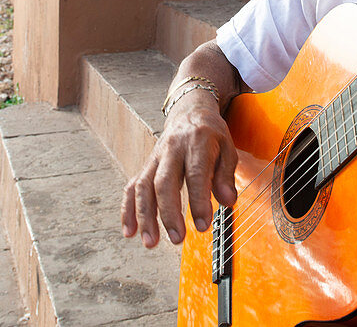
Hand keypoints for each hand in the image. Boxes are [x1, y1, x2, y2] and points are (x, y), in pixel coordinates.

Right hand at [121, 91, 237, 247]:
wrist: (189, 113)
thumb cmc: (211, 135)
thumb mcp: (228, 149)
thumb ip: (226, 175)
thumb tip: (228, 202)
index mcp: (197, 142)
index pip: (195, 174)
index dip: (197, 201)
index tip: (202, 225)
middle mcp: (172, 149)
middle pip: (164, 181)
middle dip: (168, 213)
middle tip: (177, 239)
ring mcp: (155, 157)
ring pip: (143, 186)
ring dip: (145, 216)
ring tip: (151, 242)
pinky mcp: (146, 166)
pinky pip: (132, 187)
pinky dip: (128, 210)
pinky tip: (130, 231)